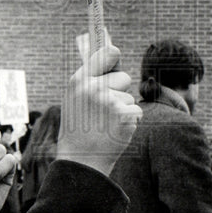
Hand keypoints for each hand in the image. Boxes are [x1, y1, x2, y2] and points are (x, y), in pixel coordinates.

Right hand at [58, 43, 141, 175]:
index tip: (115, 56)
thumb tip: (113, 54)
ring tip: (106, 123)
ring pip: (130, 97)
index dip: (114, 55)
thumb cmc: (78, 127)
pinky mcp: (125, 116)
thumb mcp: (74, 98)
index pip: (107, 53)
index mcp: (80, 80)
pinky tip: (114, 130)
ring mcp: (111, 102)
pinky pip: (136, 111)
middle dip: (119, 90)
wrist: (81, 159)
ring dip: (123, 109)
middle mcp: (95, 88)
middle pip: (124, 77)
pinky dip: (129, 121)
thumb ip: (90, 78)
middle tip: (104, 108)